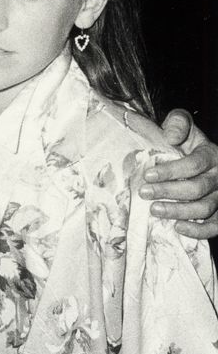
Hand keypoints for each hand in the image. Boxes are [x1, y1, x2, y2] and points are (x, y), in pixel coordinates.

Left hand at [136, 108, 217, 238]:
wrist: (199, 155)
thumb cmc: (186, 141)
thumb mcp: (183, 125)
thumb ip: (178, 123)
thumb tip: (171, 136)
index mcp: (211, 155)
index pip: (194, 164)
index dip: (171, 171)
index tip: (148, 175)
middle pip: (197, 188)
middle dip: (168, 191)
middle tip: (144, 193)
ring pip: (204, 208)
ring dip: (178, 211)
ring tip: (154, 210)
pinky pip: (215, 225)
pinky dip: (198, 230)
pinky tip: (178, 227)